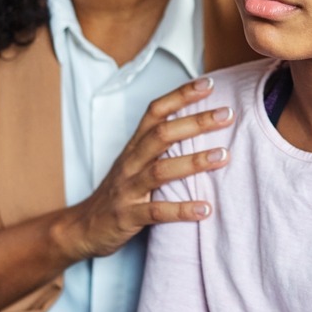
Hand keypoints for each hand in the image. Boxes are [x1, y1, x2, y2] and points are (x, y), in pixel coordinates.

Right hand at [61, 77, 233, 260]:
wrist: (83, 227)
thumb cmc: (119, 191)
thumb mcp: (135, 162)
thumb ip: (160, 145)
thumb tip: (200, 125)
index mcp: (134, 146)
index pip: (156, 111)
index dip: (181, 95)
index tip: (209, 84)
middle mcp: (130, 162)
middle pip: (162, 134)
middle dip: (196, 122)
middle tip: (227, 114)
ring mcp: (127, 188)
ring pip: (160, 170)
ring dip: (194, 162)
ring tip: (224, 155)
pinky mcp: (127, 216)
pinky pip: (156, 212)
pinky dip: (181, 209)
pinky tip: (205, 209)